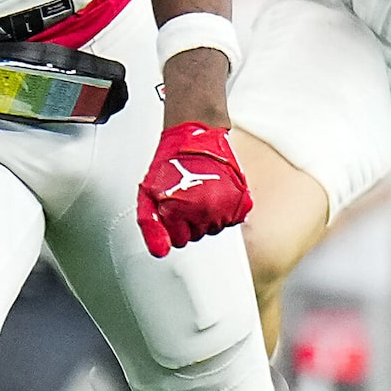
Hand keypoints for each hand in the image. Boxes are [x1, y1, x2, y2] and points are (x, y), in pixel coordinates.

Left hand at [135, 121, 251, 258]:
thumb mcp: (148, 194)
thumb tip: (161, 253)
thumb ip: (151, 226)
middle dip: (190, 220)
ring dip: (207, 215)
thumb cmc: (170, 165)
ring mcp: (226, 207)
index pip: (178, 241)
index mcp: (180, 210)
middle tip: (186, 194)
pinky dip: (225, 209)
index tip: (172, 204)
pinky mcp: (242, 203)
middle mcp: (205, 211)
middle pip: (197, 236)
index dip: (172, 224)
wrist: (196, 137)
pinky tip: (216, 191)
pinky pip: (232, 219)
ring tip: (200, 190)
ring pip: (214, 229)